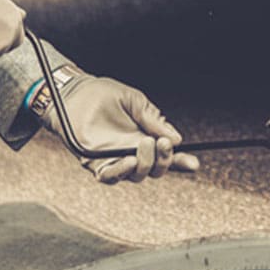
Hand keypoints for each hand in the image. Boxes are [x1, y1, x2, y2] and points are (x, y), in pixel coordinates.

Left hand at [36, 71, 200, 182]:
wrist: (76, 93)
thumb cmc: (104, 96)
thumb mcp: (135, 102)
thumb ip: (153, 119)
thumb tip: (175, 138)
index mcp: (145, 139)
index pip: (165, 156)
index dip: (180, 162)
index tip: (193, 164)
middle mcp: (132, 153)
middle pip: (154, 170)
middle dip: (163, 160)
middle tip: (162, 143)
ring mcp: (114, 160)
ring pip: (136, 175)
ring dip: (145, 163)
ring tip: (145, 143)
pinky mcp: (95, 163)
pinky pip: (110, 176)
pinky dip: (121, 171)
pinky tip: (128, 159)